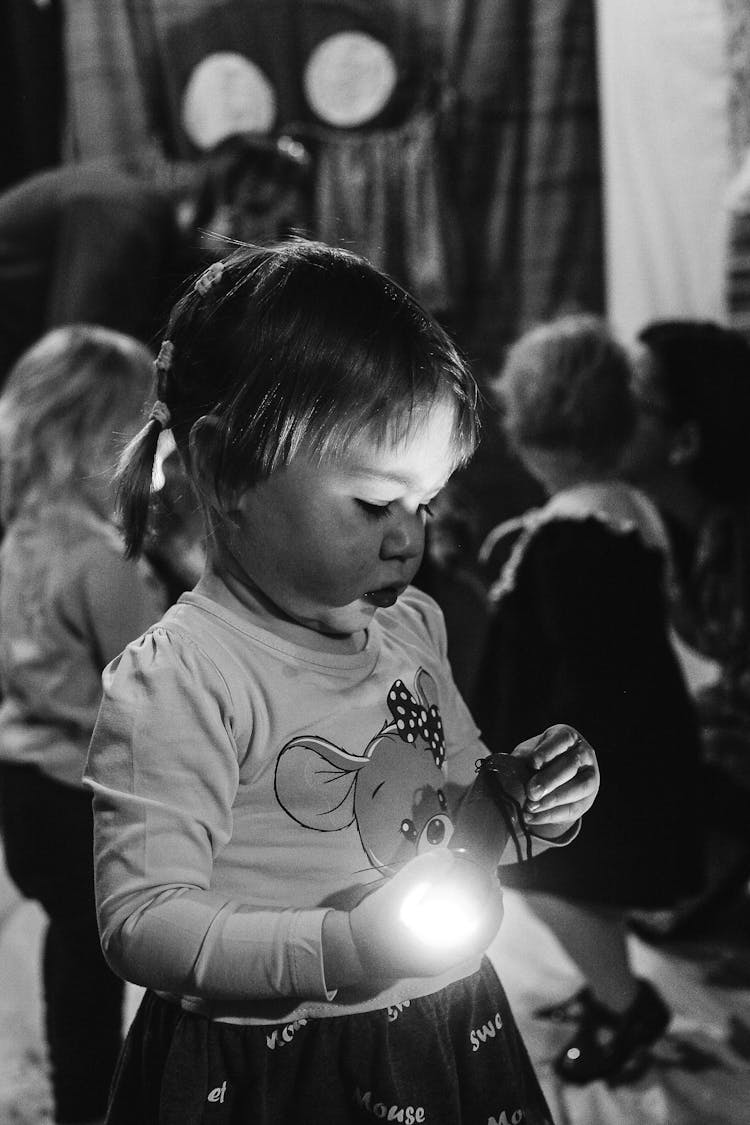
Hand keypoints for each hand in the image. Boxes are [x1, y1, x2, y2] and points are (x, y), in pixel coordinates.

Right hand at [324, 850, 503, 988]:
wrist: (348, 950)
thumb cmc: (372, 926)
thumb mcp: (394, 897)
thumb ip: (420, 874)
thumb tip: (448, 856)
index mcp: (441, 953)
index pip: (482, 932)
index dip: (494, 906)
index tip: (495, 881)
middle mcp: (442, 961)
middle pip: (478, 935)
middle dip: (488, 908)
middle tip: (490, 880)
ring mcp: (433, 960)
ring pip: (467, 938)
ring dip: (475, 914)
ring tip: (476, 888)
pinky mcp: (423, 956)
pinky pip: (452, 939)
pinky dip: (460, 920)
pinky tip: (453, 902)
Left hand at [512, 724, 598, 839]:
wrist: (551, 779)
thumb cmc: (537, 760)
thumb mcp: (528, 754)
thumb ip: (521, 760)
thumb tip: (509, 771)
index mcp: (568, 737)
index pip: (562, 739)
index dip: (548, 751)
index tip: (533, 763)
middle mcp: (584, 754)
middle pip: (571, 765)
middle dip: (550, 779)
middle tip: (531, 791)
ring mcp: (591, 777)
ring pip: (578, 787)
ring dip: (554, 799)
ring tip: (531, 807)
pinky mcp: (587, 799)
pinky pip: (572, 808)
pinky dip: (551, 815)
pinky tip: (532, 817)